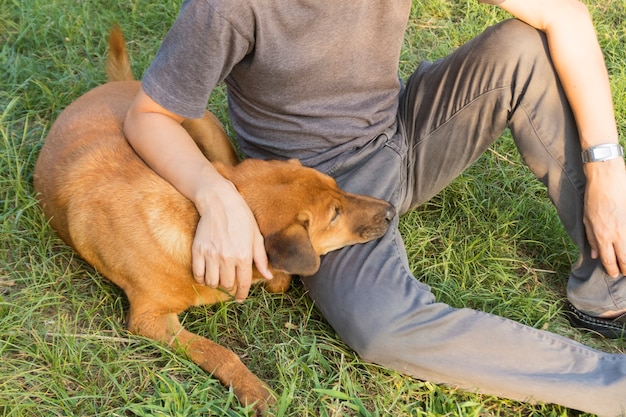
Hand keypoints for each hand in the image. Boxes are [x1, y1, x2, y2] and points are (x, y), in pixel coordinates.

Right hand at [192, 180, 271, 301]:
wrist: (219, 202)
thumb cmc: (241, 218)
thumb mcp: (256, 237)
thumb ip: (261, 259)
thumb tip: (269, 277)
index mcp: (244, 255)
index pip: (244, 283)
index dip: (242, 294)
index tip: (240, 298)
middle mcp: (228, 257)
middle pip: (227, 284)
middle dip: (229, 287)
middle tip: (229, 282)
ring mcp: (211, 254)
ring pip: (211, 282)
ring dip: (215, 283)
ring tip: (218, 278)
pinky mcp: (198, 250)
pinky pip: (197, 274)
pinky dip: (201, 278)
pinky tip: (206, 275)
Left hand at [583, 159, 625, 276]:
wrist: (606, 179)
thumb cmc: (594, 197)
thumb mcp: (587, 219)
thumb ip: (591, 238)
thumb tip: (595, 255)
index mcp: (601, 235)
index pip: (608, 259)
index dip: (612, 269)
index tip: (614, 274)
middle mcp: (615, 234)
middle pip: (624, 258)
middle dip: (625, 269)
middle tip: (625, 274)